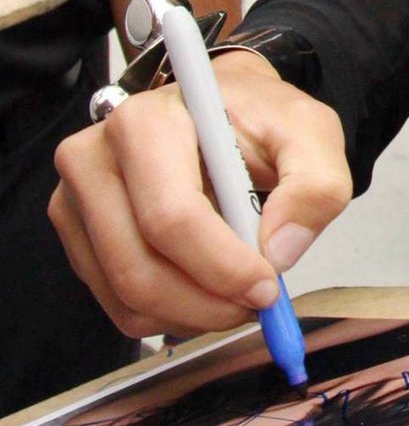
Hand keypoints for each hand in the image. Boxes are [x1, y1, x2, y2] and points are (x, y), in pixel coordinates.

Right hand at [50, 52, 350, 339]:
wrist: (219, 112)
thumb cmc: (257, 118)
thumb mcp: (309, 132)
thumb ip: (314, 184)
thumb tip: (280, 250)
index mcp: (144, 121)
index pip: (171, 217)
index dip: (221, 266)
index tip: (267, 286)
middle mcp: (94, 158)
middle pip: (139, 268)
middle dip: (208, 302)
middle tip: (256, 302)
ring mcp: (77, 200)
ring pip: (126, 295)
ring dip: (191, 313)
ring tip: (235, 291)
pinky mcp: (78, 235)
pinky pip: (117, 305)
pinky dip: (169, 314)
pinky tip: (204, 288)